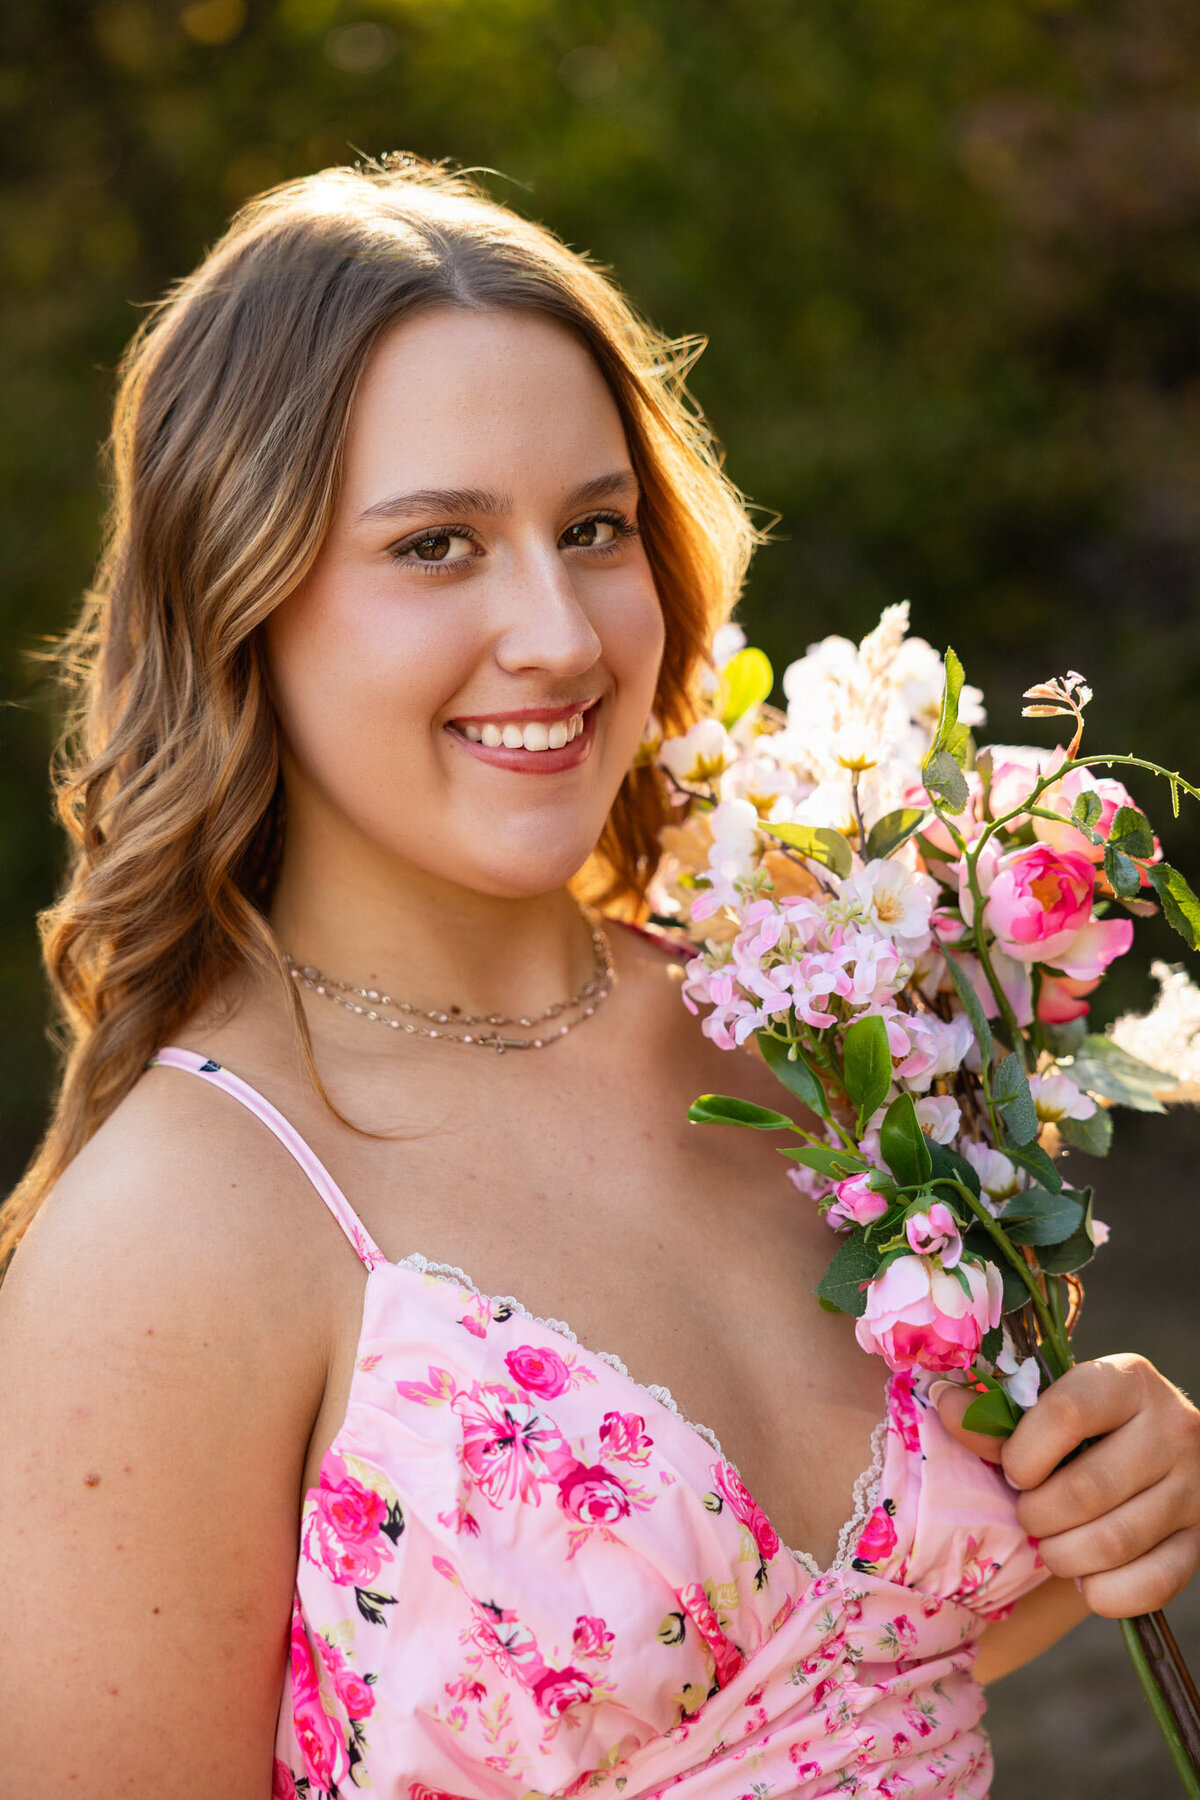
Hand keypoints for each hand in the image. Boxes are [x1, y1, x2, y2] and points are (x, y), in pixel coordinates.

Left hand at [934, 1353, 1199, 1616]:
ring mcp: (1194, 1488)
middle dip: (1037, 1514)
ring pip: (1114, 1542)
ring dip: (1063, 1557)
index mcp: (1128, 1380)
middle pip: (1088, 1489)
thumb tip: (943, 1403)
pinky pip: (1152, 1585)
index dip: (1023, 1452)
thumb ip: (998, 1415)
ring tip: (1050, 1546)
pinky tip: (1086, 1577)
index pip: (1068, 1412)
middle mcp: (1173, 1428)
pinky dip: (1104, 1593)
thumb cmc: (1089, 1426)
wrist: (1162, 1447)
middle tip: (1027, 1515)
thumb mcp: (1051, 1407)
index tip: (1012, 1470)